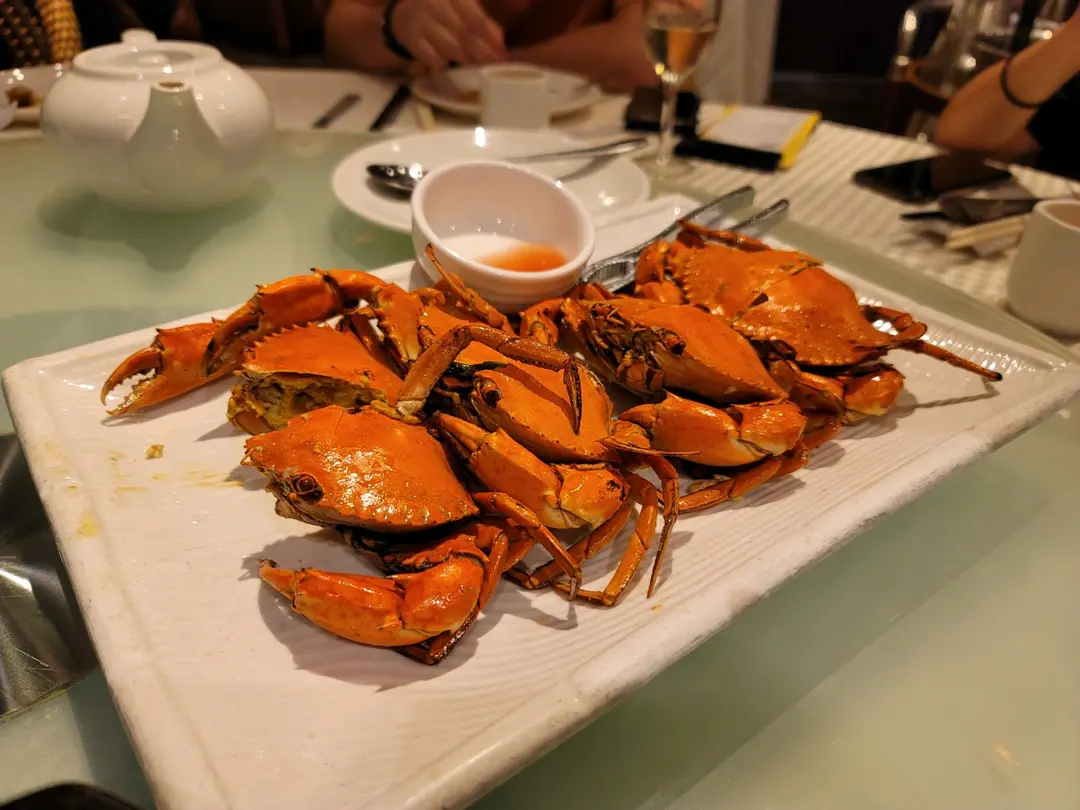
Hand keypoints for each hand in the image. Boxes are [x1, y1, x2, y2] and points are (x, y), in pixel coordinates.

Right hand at [391, 0, 505, 69]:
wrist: (405, 12)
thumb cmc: (442, 9)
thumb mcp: (462, 6)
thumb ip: (481, 20)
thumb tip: (499, 42)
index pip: (475, 17)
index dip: (490, 36)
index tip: (501, 51)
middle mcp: (436, 3)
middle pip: (465, 34)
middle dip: (481, 51)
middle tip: (492, 61)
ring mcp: (422, 20)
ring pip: (451, 48)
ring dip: (465, 58)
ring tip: (473, 62)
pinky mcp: (411, 38)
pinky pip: (434, 58)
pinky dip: (443, 64)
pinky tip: (447, 64)